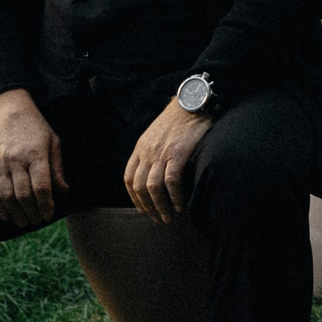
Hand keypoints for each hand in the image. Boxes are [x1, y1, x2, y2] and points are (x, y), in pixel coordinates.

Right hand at [0, 89, 63, 227]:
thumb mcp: (53, 141)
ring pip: (7, 195)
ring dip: (15, 213)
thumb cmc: (34, 126)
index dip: (46, 204)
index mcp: (36, 154)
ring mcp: (0, 163)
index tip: (49, 215)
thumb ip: (57, 168)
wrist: (5, 108)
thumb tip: (63, 192)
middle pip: (24, 194)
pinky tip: (5, 216)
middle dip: (32, 212)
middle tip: (37, 222)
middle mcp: (17, 160)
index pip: (42, 187)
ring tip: (23, 223)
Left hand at [124, 97, 212, 225]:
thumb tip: (154, 171)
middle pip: (139, 187)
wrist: (192, 103)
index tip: (142, 208)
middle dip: (147, 207)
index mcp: (141, 147)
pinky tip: (180, 205)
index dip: (134, 197)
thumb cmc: (178, 119)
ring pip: (153, 188)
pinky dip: (175, 197)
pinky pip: (171, 182)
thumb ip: (152, 151)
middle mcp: (147, 152)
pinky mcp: (177, 154)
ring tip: (167, 217)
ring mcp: (161, 153)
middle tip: (157, 218)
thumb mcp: (156, 133)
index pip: (129, 178)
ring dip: (160, 206)